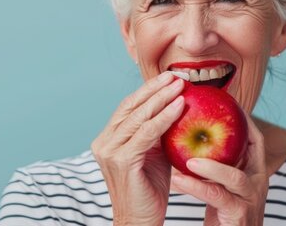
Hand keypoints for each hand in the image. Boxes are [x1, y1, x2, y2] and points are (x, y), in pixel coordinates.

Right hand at [91, 72, 185, 225]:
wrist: (140, 222)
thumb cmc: (150, 191)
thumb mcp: (154, 154)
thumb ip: (157, 132)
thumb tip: (178, 105)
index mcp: (108, 138)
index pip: (129, 107)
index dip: (149, 90)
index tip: (169, 78)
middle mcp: (104, 142)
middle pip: (131, 106)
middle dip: (155, 88)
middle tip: (177, 75)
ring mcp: (110, 150)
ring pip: (139, 116)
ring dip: (162, 98)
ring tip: (181, 85)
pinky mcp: (122, 160)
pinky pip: (148, 132)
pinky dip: (165, 117)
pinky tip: (180, 106)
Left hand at [170, 114, 267, 225]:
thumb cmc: (222, 216)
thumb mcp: (222, 185)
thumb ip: (216, 164)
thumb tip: (192, 138)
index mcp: (255, 173)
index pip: (255, 139)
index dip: (242, 119)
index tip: (224, 102)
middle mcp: (257, 184)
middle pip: (252, 149)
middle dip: (230, 131)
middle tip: (203, 118)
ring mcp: (250, 201)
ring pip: (234, 176)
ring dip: (210, 165)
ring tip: (188, 158)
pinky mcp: (238, 217)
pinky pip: (217, 197)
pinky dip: (197, 187)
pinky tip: (178, 179)